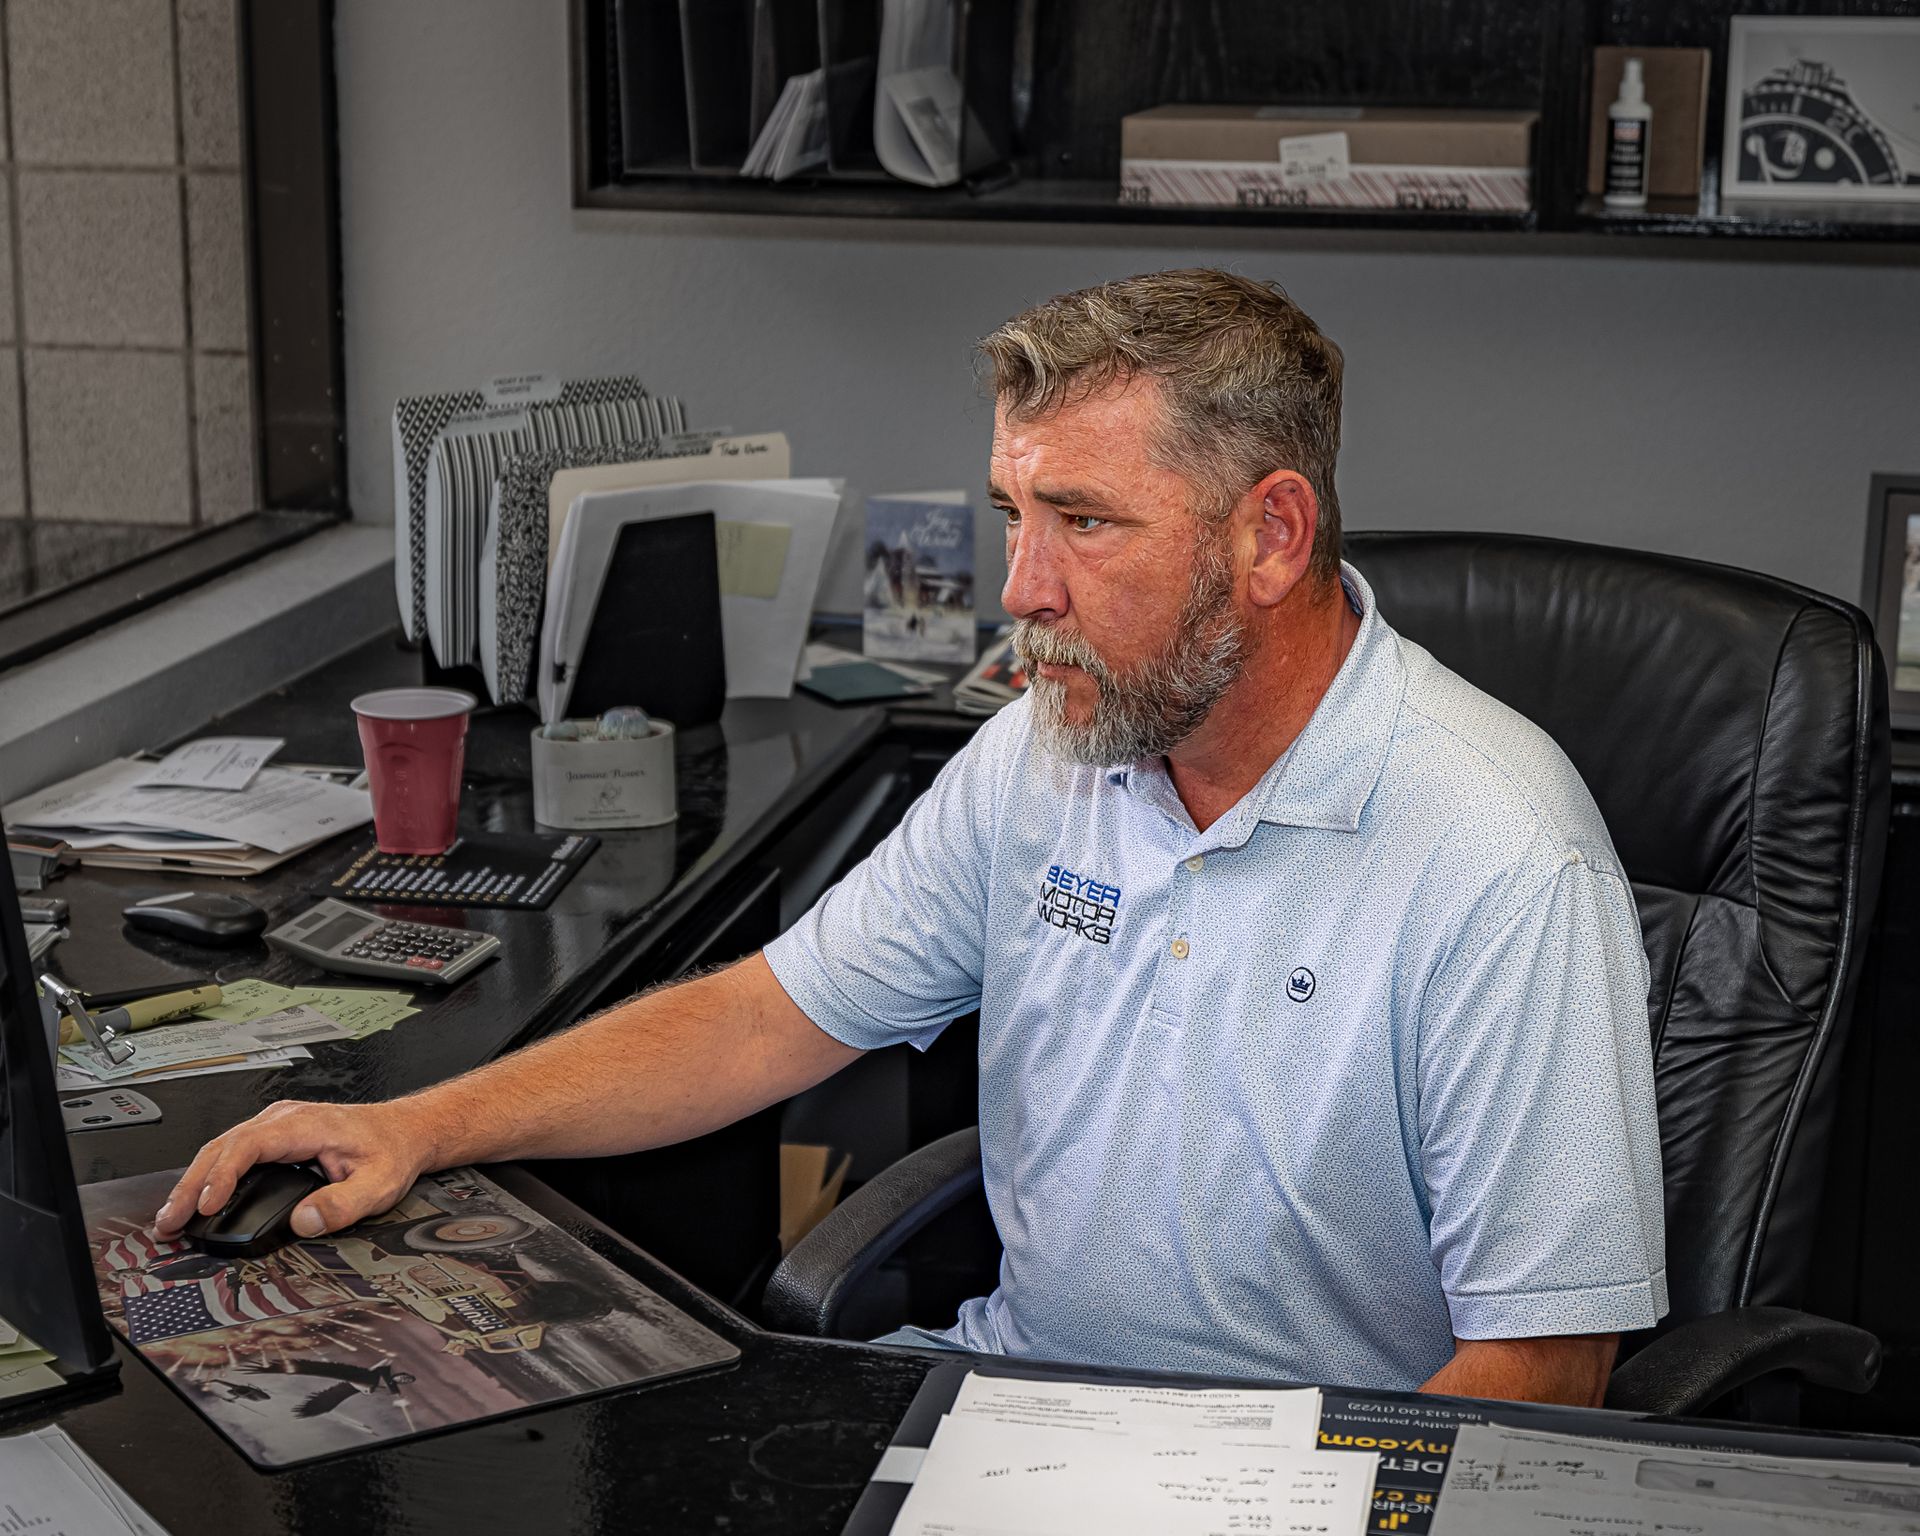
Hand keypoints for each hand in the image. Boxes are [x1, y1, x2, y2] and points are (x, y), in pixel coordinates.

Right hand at [154, 1099, 436, 1240]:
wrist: (406, 1131)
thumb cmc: (392, 1151)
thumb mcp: (378, 1184)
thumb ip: (342, 1204)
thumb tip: (304, 1222)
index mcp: (305, 1125)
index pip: (249, 1145)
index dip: (222, 1176)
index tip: (206, 1206)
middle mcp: (285, 1119)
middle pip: (223, 1146)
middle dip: (191, 1186)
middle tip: (170, 1222)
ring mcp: (278, 1125)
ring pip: (221, 1148)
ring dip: (194, 1182)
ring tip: (172, 1217)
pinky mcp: (275, 1137)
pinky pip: (232, 1152)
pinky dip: (209, 1176)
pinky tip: (198, 1200)